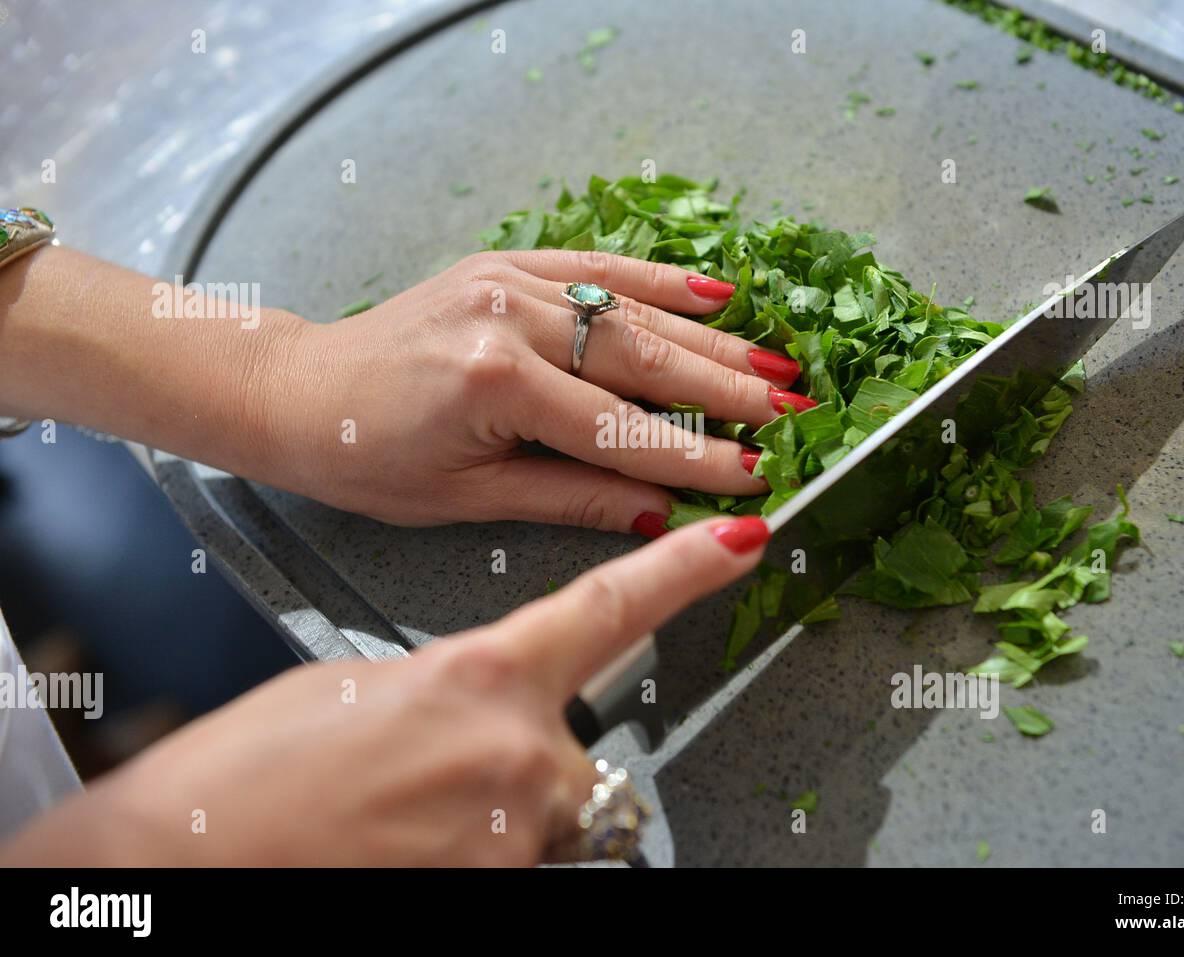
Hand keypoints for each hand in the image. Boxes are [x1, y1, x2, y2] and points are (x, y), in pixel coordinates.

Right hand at [0, 516, 769, 865]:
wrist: (188, 858)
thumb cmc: (250, 773)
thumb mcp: (359, 683)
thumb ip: (453, 681)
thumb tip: (485, 696)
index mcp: (479, 672)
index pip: (612, 608)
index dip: (686, 570)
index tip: (744, 538)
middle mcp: (516, 749)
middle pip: (577, 747)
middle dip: (527, 756)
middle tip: (433, 775)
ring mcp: (516, 830)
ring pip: (550, 815)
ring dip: (498, 812)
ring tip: (407, 816)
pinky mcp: (504, 884)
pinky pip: (524, 859)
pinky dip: (481, 849)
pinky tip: (414, 845)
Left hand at [271, 250, 809, 530]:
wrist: (296, 391)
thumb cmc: (365, 456)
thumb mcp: (466, 499)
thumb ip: (569, 498)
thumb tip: (658, 513)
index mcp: (496, 385)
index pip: (623, 431)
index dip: (698, 459)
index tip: (757, 478)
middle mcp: (509, 319)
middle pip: (644, 361)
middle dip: (727, 393)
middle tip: (795, 415)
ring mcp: (510, 281)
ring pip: (633, 312)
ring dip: (712, 341)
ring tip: (776, 365)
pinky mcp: (505, 265)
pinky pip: (598, 267)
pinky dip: (661, 280)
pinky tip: (717, 292)